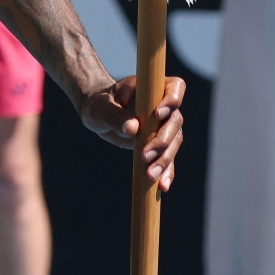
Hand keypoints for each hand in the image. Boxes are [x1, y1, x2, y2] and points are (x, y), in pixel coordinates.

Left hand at [81, 74, 184, 189]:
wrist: (99, 114)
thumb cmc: (99, 103)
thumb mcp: (101, 107)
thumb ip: (115, 115)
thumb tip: (132, 128)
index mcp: (152, 88)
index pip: (175, 88)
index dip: (171, 100)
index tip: (157, 114)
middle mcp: (163, 106)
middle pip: (175, 121)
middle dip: (163, 140)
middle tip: (145, 155)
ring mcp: (163, 126)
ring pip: (174, 142)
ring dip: (165, 159)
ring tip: (150, 174)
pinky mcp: (158, 145)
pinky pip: (168, 159)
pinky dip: (166, 172)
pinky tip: (162, 186)